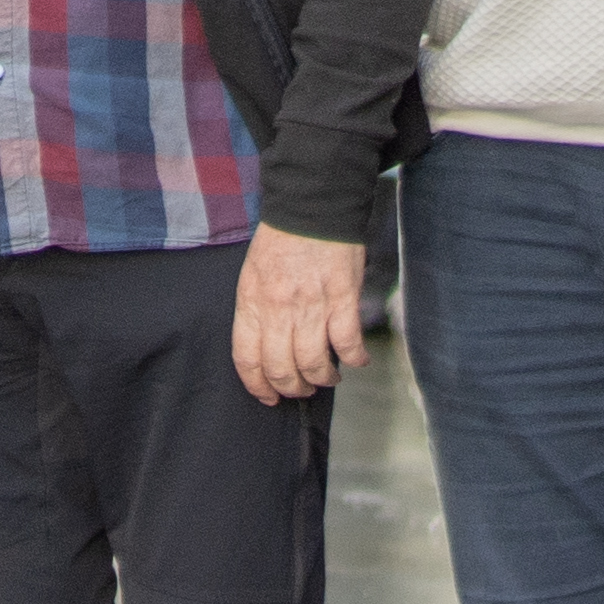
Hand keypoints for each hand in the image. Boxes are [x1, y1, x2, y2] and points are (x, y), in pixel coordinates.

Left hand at [230, 224, 368, 402]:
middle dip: (292, 388)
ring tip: (328, 377)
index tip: (268, 396)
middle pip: (281, 368)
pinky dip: (354, 358)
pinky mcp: (342, 298)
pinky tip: (357, 360)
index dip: (257, 385)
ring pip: (314, 363)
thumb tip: (267, 348)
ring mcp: (311, 305)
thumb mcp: (252, 276)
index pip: (247, 359)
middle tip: (301, 389)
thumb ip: (257, 312)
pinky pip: (348, 342)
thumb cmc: (281, 242)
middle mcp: (278, 309)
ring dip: (323, 378)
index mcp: (252, 303)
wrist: (311, 207)